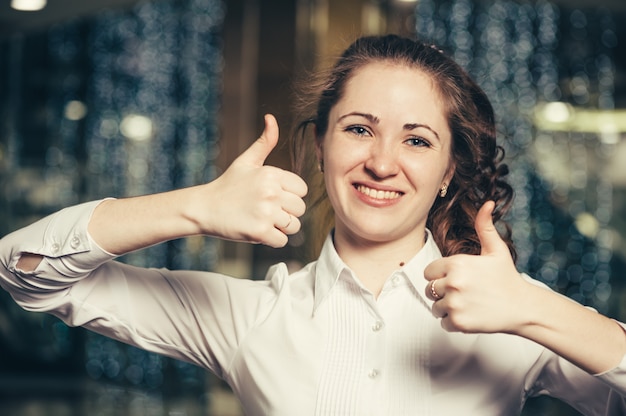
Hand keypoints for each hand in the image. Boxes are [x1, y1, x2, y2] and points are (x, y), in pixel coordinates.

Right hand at [194, 114, 307, 247]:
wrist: (204, 208)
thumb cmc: (228, 185)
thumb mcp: (246, 161)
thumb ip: (264, 142)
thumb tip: (271, 118)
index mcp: (271, 174)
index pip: (302, 189)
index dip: (290, 195)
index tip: (273, 197)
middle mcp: (271, 192)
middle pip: (300, 209)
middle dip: (287, 212)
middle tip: (266, 211)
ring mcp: (266, 213)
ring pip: (293, 226)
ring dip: (281, 227)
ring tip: (262, 220)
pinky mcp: (260, 232)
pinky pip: (282, 241)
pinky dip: (272, 240)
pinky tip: (258, 230)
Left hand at [424, 201, 528, 332]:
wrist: (523, 308)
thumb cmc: (507, 278)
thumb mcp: (496, 250)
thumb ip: (485, 227)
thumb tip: (488, 202)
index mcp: (457, 263)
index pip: (428, 271)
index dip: (439, 275)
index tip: (456, 278)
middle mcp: (453, 282)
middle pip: (429, 289)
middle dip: (442, 292)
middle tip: (465, 292)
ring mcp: (455, 303)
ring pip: (435, 306)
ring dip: (447, 307)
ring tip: (468, 303)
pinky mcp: (458, 322)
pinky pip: (443, 322)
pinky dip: (453, 322)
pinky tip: (471, 315)